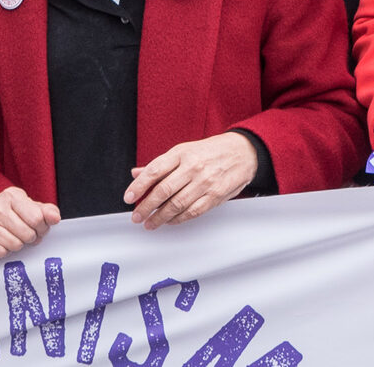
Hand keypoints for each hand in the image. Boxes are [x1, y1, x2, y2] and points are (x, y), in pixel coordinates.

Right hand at [0, 187, 60, 257]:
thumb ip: (48, 211)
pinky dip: (5, 251)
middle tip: (29, 234)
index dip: (43, 227)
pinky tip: (4, 242)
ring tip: (17, 237)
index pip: (37, 218)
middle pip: (26, 234)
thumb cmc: (14, 210)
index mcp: (13, 196)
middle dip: (32, 237)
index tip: (40, 227)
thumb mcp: (32, 205)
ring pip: (14, 245)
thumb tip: (55, 219)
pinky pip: (0, 253)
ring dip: (19, 244)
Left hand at [125, 132, 257, 228]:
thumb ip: (161, 164)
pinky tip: (170, 221)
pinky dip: (178, 219)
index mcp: (183, 153)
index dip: (138, 186)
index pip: (155, 170)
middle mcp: (193, 167)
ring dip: (159, 217)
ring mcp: (205, 181)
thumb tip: (136, 173)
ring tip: (150, 223)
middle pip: (163, 190)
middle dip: (146, 207)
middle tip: (136, 216)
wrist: (244, 151)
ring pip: (176, 204)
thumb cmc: (212, 151)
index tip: (128, 198)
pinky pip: (192, 211)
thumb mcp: (185, 150)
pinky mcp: (216, 195)